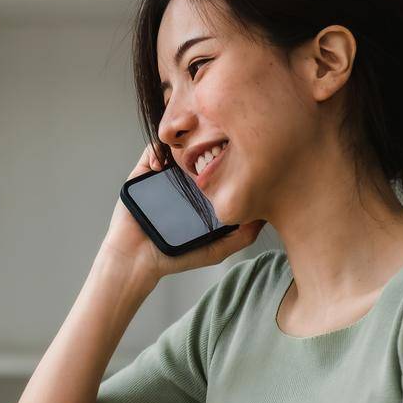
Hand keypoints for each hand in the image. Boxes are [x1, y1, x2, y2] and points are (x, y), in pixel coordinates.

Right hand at [100, 142, 265, 283]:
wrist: (138, 257)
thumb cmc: (175, 256)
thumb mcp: (217, 249)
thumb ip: (242, 236)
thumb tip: (265, 214)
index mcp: (203, 196)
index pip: (219, 169)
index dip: (227, 159)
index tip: (233, 159)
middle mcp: (185, 183)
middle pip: (199, 153)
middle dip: (206, 147)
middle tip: (211, 151)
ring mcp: (164, 176)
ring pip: (177, 147)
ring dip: (183, 144)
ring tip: (187, 155)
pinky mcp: (143, 173)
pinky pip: (152, 151)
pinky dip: (158, 149)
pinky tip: (161, 164)